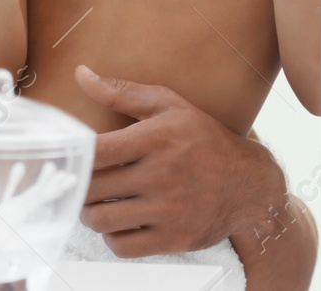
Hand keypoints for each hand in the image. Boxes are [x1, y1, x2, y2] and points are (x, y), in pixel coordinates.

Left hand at [74, 66, 283, 257]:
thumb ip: (121, 92)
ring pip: (101, 220)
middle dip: (79, 186)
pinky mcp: (174, 239)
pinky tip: (119, 223)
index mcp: (156, 139)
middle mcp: (161, 175)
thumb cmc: (204, 138)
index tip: (71, 156)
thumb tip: (80, 74)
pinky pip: (122, 246)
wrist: (250, 185)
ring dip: (90, 213)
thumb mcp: (169, 105)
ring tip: (96, 202)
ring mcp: (168, 210)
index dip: (75, 155)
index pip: (96, 151)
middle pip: (92, 188)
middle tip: (81, 181)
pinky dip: (112, 237)